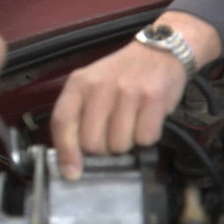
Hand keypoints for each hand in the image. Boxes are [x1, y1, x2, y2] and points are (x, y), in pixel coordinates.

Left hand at [51, 11, 220, 179]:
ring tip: (130, 123)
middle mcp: (101, 86)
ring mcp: (128, 91)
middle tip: (111, 135)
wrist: (160, 51)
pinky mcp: (153, 98)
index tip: (72, 173)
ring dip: (126, 143)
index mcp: (79, 83)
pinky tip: (146, 119)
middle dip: (102, 149)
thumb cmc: (122, 74)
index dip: (66, 152)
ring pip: (119, 146)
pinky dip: (147, 137)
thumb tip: (71, 161)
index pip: (63, 122)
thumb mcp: (92, 86)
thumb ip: (78, 117)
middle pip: (92, 143)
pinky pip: (145, 139)